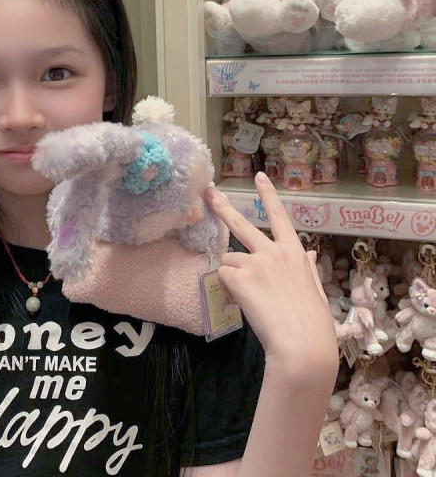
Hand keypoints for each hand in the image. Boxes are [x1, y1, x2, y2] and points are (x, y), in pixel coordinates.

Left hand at [205, 172, 337, 372]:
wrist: (301, 345)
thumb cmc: (313, 325)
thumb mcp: (315, 291)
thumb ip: (307, 269)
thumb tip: (309, 253)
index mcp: (295, 254)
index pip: (281, 217)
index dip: (268, 195)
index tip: (259, 176)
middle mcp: (274, 252)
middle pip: (241, 224)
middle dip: (222, 207)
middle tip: (208, 192)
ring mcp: (255, 262)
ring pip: (230, 260)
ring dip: (232, 276)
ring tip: (249, 299)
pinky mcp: (239, 277)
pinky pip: (223, 277)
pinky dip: (227, 290)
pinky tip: (242, 304)